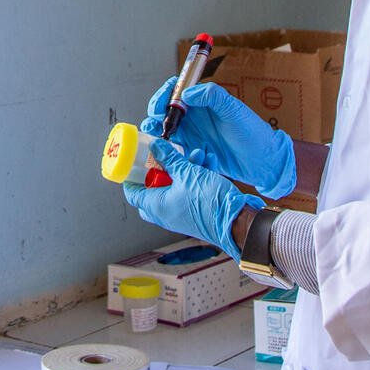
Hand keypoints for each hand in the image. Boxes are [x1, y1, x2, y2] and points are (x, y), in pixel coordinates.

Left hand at [124, 138, 260, 261]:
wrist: (238, 222)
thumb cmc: (212, 205)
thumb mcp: (187, 173)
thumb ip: (169, 158)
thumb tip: (155, 147)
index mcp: (156, 206)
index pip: (132, 193)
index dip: (130, 176)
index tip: (133, 162)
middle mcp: (166, 213)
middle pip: (153, 189)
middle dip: (159, 170)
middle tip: (163, 158)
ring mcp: (181, 214)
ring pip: (175, 187)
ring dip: (183, 168)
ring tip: (196, 155)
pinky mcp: (195, 212)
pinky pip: (189, 191)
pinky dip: (195, 177)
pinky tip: (207, 163)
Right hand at [144, 78, 295, 198]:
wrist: (262, 161)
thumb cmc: (252, 131)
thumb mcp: (233, 109)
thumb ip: (212, 96)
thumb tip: (187, 93)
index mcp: (203, 101)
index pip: (177, 90)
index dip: (166, 93)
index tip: (163, 102)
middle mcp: (194, 116)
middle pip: (165, 109)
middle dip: (155, 112)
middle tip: (154, 120)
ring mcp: (192, 134)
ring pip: (165, 128)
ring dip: (155, 129)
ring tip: (154, 134)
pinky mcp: (192, 152)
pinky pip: (174, 149)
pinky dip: (167, 149)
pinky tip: (172, 152)